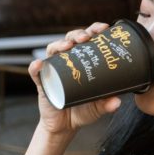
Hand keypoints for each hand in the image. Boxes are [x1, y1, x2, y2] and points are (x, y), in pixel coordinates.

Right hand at [28, 22, 121, 137]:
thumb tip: (117, 101)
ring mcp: (53, 70)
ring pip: (53, 49)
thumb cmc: (82, 111)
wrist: (65, 126)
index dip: (94, 30)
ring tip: (67, 46)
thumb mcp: (97, 107)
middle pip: (70, 39)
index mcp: (82, 61)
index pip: (87, 39)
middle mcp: (67, 61)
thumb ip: (107, 104)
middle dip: (78, 34)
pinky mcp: (42, 83)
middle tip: (86, 37)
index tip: (103, 28)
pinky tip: (40, 64)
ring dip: (59, 44)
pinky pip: (36, 73)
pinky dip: (36, 67)